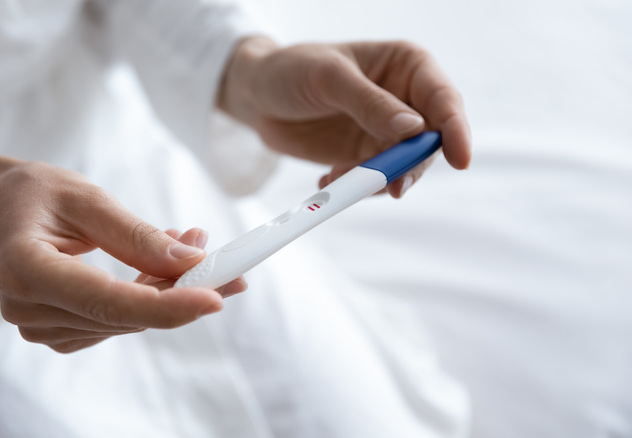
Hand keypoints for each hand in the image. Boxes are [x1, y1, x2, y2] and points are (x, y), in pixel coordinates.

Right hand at [0, 157, 245, 352]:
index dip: (164, 305)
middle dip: (182, 290)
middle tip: (226, 261)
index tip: (214, 298)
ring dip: (168, 289)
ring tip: (188, 243)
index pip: (105, 300)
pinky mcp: (58, 331)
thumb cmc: (34, 194)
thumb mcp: (86, 198)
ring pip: (127, 320)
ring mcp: (40, 326)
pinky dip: (148, 297)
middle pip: (124, 314)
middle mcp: (26, 308)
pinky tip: (161, 268)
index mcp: (24, 268)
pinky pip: (117, 321)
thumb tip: (192, 261)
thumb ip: (137, 235)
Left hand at [219, 37, 470, 196]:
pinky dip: (356, 188)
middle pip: (430, 142)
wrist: (256, 96)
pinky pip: (375, 181)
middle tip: (387, 185)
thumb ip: (370, 103)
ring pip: (404, 168)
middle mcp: (405, 100)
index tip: (461, 159)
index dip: (456, 130)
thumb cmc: (291, 70)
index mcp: (407, 66)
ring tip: (337, 179)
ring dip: (377, 181)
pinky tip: (327, 180)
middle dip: (410, 167)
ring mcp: (386, 132)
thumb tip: (414, 129)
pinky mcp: (365, 157)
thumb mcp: (328, 78)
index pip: (444, 99)